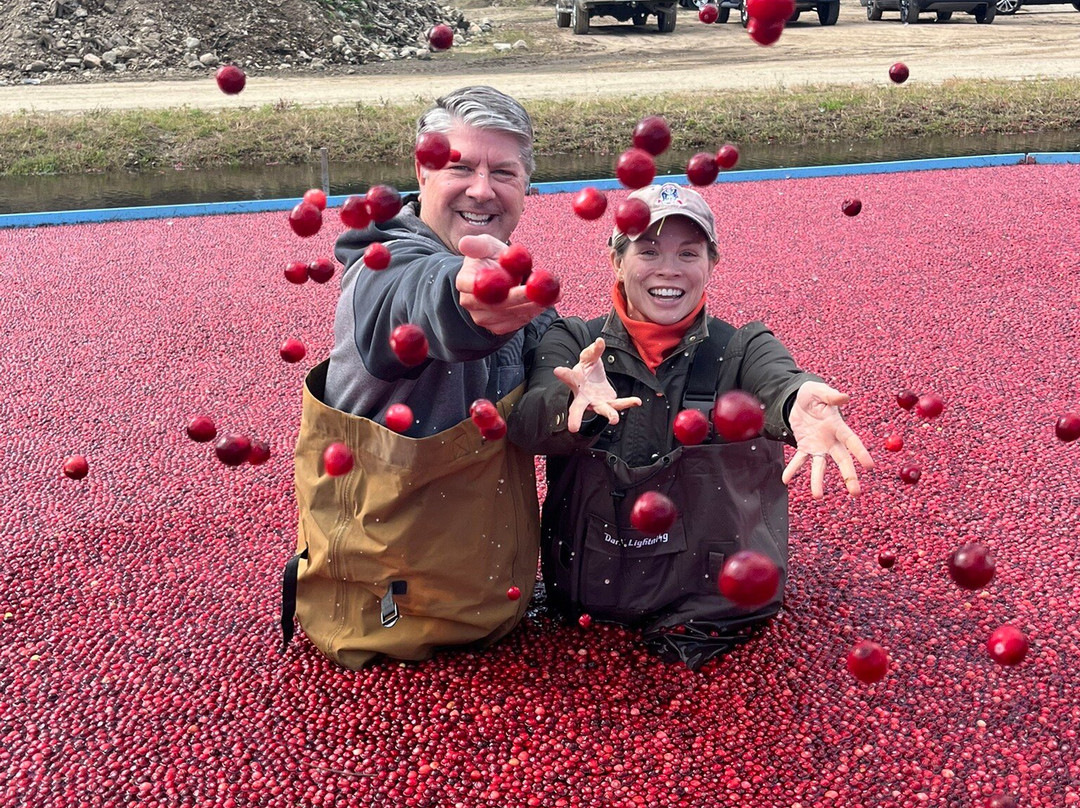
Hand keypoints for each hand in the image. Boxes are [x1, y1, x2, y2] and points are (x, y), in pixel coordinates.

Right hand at [455, 234, 548, 335]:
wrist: (499, 277)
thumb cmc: (492, 258)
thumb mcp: (487, 246)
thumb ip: (478, 244)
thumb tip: (464, 243)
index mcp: (465, 281)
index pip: (469, 284)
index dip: (487, 284)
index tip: (505, 281)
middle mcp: (471, 303)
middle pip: (495, 304)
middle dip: (519, 297)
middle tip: (538, 289)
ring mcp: (483, 318)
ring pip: (510, 314)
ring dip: (532, 305)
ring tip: (550, 292)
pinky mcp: (498, 327)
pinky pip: (518, 322)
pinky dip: (535, 311)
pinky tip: (547, 300)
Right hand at [553, 338, 641, 431]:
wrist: (592, 382)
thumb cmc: (586, 370)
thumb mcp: (589, 357)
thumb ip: (594, 351)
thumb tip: (600, 342)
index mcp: (576, 381)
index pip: (568, 377)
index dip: (563, 374)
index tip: (558, 371)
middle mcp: (583, 396)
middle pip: (577, 408)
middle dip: (575, 417)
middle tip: (572, 427)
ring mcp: (596, 403)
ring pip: (601, 410)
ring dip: (608, 415)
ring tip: (614, 420)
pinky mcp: (608, 404)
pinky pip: (619, 404)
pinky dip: (628, 403)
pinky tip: (637, 401)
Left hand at [781, 381, 873, 498]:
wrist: (799, 399)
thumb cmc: (814, 394)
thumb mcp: (819, 392)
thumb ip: (831, 396)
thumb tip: (845, 397)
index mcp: (838, 426)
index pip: (853, 441)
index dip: (861, 453)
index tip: (870, 466)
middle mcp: (831, 440)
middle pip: (842, 460)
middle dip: (849, 476)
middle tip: (855, 493)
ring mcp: (819, 446)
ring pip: (820, 466)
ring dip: (818, 481)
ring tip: (817, 496)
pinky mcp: (805, 446)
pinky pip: (799, 460)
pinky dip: (793, 469)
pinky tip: (785, 479)